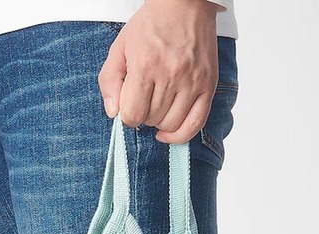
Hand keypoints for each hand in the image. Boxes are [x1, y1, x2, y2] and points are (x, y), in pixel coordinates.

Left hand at [98, 0, 219, 143]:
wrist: (185, 4)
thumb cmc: (151, 25)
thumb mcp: (120, 47)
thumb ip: (109, 81)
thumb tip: (113, 113)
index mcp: (146, 65)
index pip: (133, 114)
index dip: (127, 115)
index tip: (129, 106)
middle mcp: (171, 75)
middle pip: (151, 120)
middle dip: (144, 116)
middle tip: (145, 100)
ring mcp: (193, 81)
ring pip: (171, 125)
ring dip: (160, 123)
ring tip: (158, 107)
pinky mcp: (209, 85)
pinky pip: (196, 124)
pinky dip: (181, 135)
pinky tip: (169, 133)